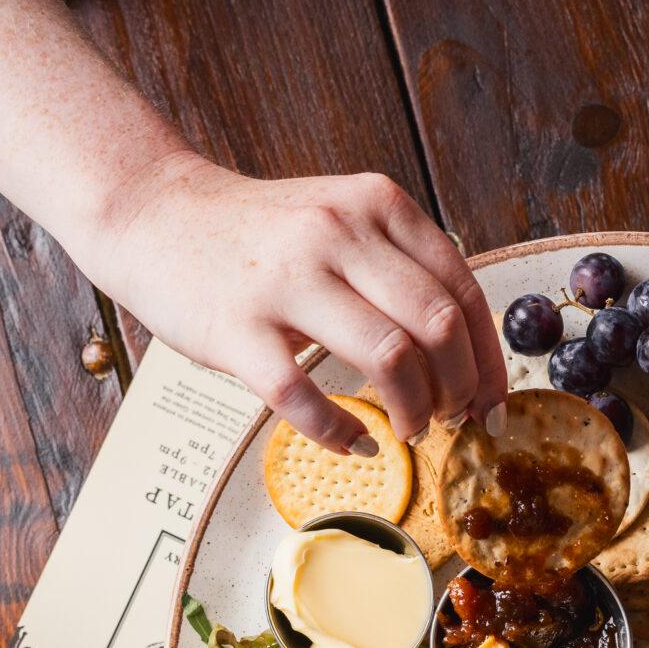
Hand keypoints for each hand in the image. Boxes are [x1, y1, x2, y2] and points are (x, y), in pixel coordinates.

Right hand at [100, 154, 505, 454]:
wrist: (156, 215)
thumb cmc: (261, 235)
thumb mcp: (343, 218)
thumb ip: (400, 265)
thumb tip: (466, 349)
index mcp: (377, 205)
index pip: (463, 290)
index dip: (488, 357)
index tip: (492, 399)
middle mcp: (338, 233)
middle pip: (438, 326)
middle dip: (460, 388)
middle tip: (452, 417)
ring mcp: (287, 280)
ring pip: (390, 357)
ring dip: (414, 410)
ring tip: (409, 428)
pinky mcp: (238, 329)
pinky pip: (304, 396)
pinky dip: (341, 432)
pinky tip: (355, 442)